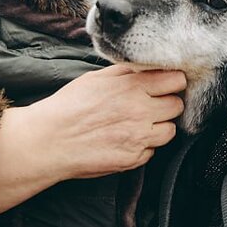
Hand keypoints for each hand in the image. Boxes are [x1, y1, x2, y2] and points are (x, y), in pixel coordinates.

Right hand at [0, 64, 184, 216]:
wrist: (49, 141)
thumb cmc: (69, 106)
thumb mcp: (97, 78)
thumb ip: (126, 72)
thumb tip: (146, 66)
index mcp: (133, 87)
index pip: (177, 80)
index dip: (172, 81)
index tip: (165, 84)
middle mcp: (141, 112)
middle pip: (177, 105)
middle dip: (167, 104)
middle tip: (151, 105)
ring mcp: (139, 138)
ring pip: (170, 130)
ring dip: (159, 127)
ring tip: (139, 125)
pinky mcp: (134, 159)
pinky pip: (152, 151)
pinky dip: (144, 146)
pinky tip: (126, 140)